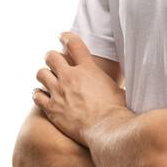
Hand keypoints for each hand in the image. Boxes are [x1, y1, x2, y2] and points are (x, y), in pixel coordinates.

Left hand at [32, 32, 127, 146]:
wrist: (107, 129)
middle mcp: (70, 77)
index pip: (73, 43)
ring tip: (47, 78)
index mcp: (89, 69)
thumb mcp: (120, 89)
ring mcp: (59, 92)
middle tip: (53, 61)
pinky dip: (38, 93)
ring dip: (43, 74)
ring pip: (40, 73)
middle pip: (51, 56)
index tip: (62, 36)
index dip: (66, 37)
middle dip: (51, 57)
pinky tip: (42, 95)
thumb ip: (116, 81)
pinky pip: (36, 95)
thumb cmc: (118, 111)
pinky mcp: (51, 108)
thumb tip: (130, 78)